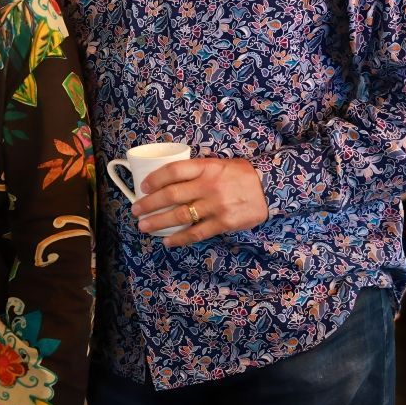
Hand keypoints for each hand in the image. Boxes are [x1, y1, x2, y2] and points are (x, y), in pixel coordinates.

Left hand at [132, 157, 268, 245]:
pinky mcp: (224, 223)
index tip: (143, 187)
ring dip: (158, 222)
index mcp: (206, 167)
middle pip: (171, 195)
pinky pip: (197, 232)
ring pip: (180, 215)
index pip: (174, 171)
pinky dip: (179, 238)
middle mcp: (209, 186)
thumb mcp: (219, 163)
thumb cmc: (241, 175)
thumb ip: (197, 169)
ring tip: (143, 226)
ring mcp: (216, 205)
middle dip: (149, 204)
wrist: (271, 189)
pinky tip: (167, 241)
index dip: (155, 179)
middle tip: (135, 210)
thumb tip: (169, 177)